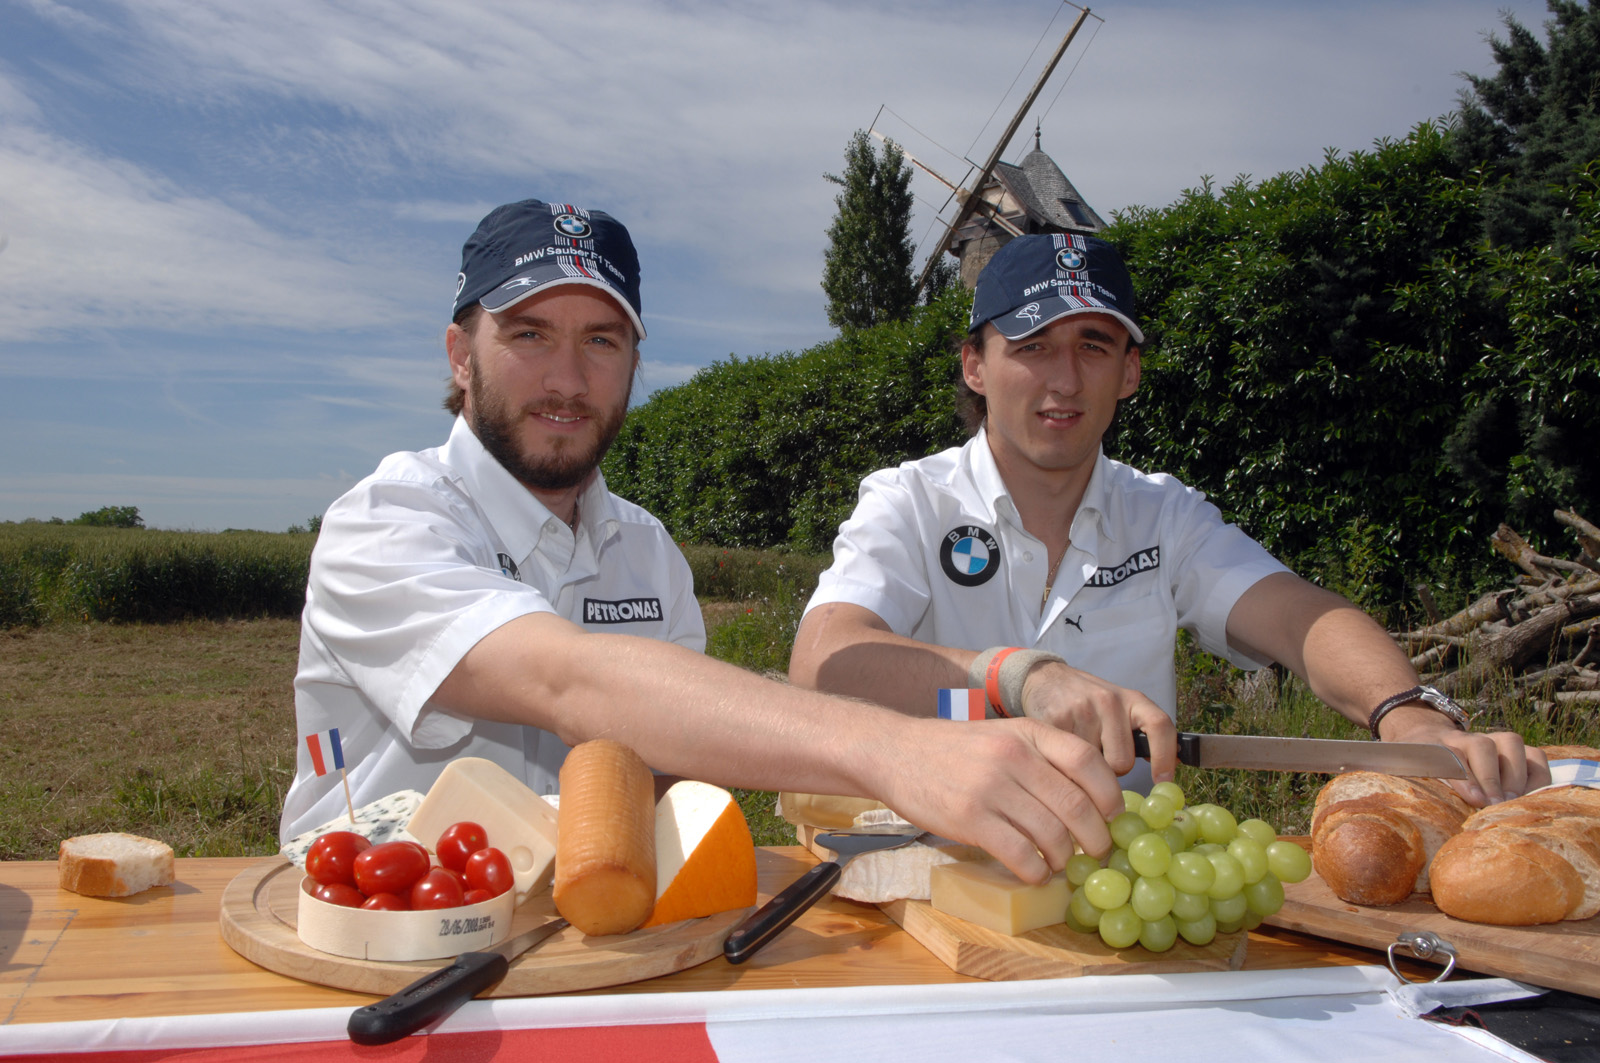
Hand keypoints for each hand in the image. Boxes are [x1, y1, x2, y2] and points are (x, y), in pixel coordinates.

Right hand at [864, 716, 1124, 884]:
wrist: (895, 752)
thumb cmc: (955, 749)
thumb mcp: (1003, 736)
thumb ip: (1042, 757)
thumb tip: (1090, 799)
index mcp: (1028, 732)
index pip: (1088, 761)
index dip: (1109, 794)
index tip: (1113, 816)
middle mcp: (1013, 757)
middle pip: (1076, 805)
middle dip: (1095, 838)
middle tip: (1096, 852)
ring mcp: (991, 788)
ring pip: (1051, 835)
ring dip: (1063, 859)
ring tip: (1059, 863)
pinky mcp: (970, 819)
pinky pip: (1020, 855)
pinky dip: (1035, 872)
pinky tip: (1034, 874)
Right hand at [1018, 661, 1177, 783]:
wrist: (1047, 678)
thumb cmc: (1091, 702)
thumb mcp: (1122, 709)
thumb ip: (1142, 735)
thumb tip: (1168, 771)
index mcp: (1132, 699)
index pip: (1159, 725)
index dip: (1165, 756)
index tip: (1163, 781)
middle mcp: (1109, 701)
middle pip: (1122, 761)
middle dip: (1113, 770)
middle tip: (1102, 758)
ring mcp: (1080, 710)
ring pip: (1094, 767)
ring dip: (1087, 769)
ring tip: (1079, 749)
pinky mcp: (1055, 721)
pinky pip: (1068, 761)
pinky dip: (1066, 764)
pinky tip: (1062, 748)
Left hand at [1377, 704, 1550, 804]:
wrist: (1414, 725)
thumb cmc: (1405, 756)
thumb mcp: (1393, 764)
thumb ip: (1387, 780)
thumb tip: (1353, 789)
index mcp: (1432, 745)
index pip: (1450, 755)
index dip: (1466, 776)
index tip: (1474, 798)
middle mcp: (1461, 739)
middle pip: (1483, 745)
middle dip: (1492, 776)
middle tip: (1495, 804)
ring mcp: (1486, 740)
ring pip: (1510, 743)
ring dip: (1516, 772)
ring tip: (1514, 800)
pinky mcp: (1506, 748)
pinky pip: (1532, 753)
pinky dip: (1537, 772)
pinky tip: (1531, 794)